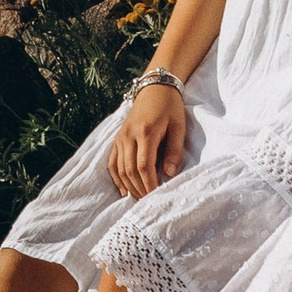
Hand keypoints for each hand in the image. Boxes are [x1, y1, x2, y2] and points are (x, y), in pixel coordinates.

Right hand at [108, 79, 189, 198]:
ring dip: (128, 186)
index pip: (143, 166)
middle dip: (139, 189)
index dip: (148, 184)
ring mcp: (121, 136)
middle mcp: (129, 135)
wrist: (154, 87)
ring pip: (119, 168)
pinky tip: (123, 190)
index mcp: (146, 132)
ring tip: (139, 199)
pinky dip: (116, 177)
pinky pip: (112, 161)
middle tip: (149, 203)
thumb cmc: (170, 107)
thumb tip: (169, 174)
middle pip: (129, 170)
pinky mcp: (117, 137)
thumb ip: (174, 150)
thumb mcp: (178, 126)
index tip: (156, 197)